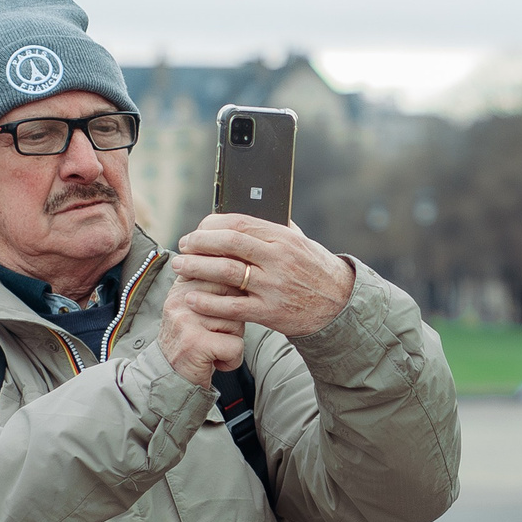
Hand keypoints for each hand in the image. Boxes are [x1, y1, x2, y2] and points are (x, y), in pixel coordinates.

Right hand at [158, 279, 244, 387]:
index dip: (234, 289)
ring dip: (233, 340)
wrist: (169, 378)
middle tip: (216, 333)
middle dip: (235, 319)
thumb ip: (211, 285)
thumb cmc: (191, 341)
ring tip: (212, 347)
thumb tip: (242, 264)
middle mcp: (180, 298)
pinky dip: (232, 359)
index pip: (220, 270)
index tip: (228, 304)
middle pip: (233, 295)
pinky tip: (215, 362)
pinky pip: (236, 345)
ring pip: (237, 322)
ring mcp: (186, 320)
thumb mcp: (194, 307)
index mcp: (182, 285)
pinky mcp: (195, 343)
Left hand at [171, 215, 354, 339]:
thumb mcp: (301, 242)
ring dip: (197, 268)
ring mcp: (273, 286)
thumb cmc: (316, 271)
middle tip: (183, 246)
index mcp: (282, 238)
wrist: (340, 305)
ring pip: (225, 272)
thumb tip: (251, 210)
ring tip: (181, 267)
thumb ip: (276, 228)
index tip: (197, 230)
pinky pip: (232, 306)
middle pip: (227, 244)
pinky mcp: (270, 312)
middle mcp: (277, 259)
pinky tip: (192, 297)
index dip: (210, 225)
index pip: (238, 223)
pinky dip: (208, 301)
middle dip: (198, 243)